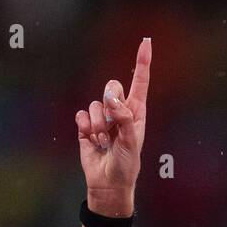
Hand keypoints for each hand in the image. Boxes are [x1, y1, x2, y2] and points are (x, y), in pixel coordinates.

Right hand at [75, 37, 151, 216]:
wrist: (108, 184)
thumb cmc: (126, 166)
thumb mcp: (131, 143)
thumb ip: (124, 119)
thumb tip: (112, 98)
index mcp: (136, 113)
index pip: (139, 83)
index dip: (142, 63)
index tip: (146, 42)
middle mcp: (119, 112)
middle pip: (111, 87)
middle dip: (110, 103)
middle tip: (112, 126)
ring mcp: (102, 118)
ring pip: (95, 105)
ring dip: (98, 126)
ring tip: (104, 142)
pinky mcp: (85, 126)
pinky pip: (81, 115)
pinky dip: (85, 129)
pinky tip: (92, 142)